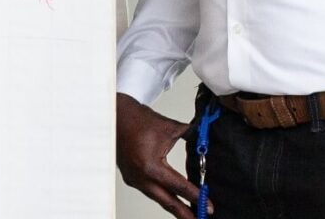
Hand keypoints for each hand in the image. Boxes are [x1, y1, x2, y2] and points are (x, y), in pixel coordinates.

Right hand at [115, 94, 195, 217]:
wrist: (117, 115)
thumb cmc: (138, 120)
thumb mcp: (170, 128)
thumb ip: (191, 137)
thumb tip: (205, 143)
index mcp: (150, 166)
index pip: (178, 186)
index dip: (195, 197)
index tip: (208, 206)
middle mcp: (140, 177)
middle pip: (167, 201)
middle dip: (185, 213)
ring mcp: (134, 179)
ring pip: (157, 198)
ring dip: (174, 207)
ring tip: (188, 215)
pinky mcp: (132, 178)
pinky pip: (150, 192)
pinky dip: (163, 197)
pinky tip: (172, 200)